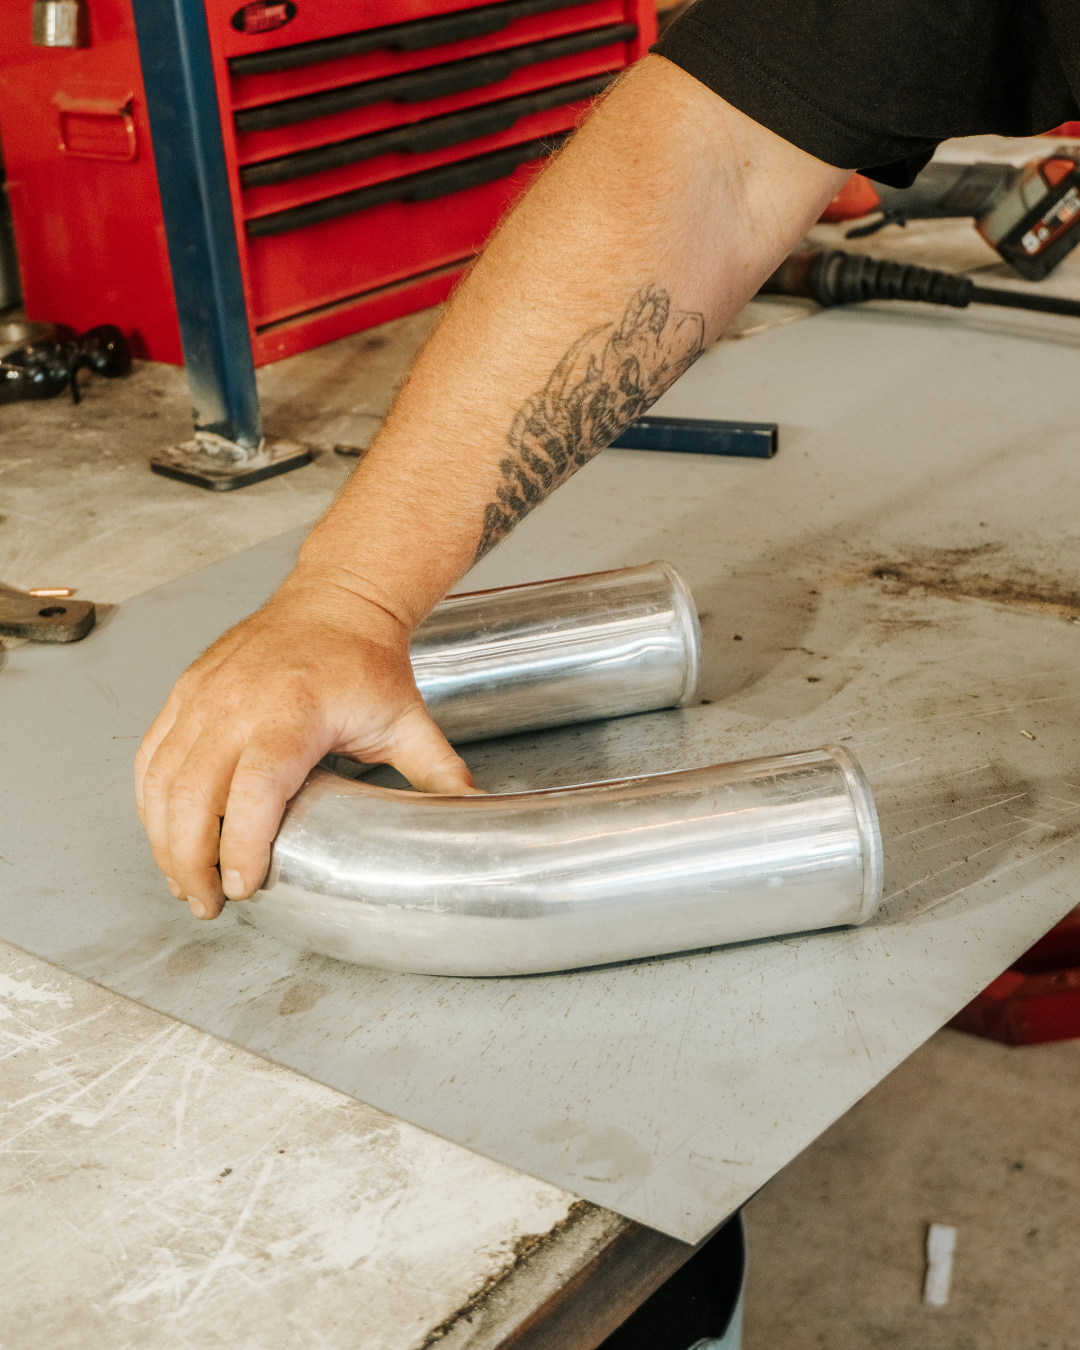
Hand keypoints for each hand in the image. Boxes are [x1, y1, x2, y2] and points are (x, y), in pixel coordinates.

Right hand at [134, 576, 477, 920]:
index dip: (241, 844)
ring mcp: (204, 696)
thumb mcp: (408, 720)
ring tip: (187, 883)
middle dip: (191, 862)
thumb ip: (440, 776)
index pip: (255, 788)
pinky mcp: (185, 693)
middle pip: (191, 795)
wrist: (336, 599)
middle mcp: (238, 702)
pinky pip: (152, 756)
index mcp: (294, 711)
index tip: (242, 887)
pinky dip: (150, 803)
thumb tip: (478, 815)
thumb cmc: (366, 660)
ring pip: (161, 782)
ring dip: (165, 840)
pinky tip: (164, 834)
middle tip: (210, 904)